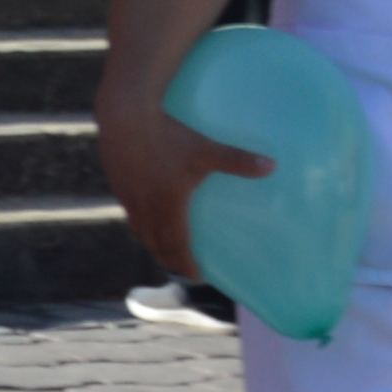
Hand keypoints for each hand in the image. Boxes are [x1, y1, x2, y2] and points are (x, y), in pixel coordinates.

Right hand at [93, 91, 270, 276]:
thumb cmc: (168, 135)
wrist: (125, 116)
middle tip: (182, 266)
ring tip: (163, 246)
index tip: (197, 276)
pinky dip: (141, 223)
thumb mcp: (206, 148)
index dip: (186, 264)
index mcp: (167, 206)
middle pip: (155, 244)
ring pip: (140, 230)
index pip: (176, 245)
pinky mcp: (118, 183)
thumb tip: (272, 166)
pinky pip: (130, 212)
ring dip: (153, 243)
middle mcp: (146, 207)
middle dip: (169, 259)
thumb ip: (238, 160)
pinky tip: (147, 212)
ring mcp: (129, 197)